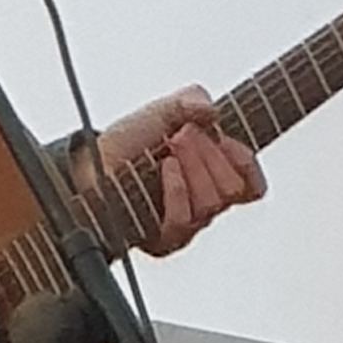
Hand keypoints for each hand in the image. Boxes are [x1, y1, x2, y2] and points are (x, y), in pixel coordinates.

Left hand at [84, 88, 263, 255]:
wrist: (90, 165)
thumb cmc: (127, 143)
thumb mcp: (162, 110)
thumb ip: (190, 100)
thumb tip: (210, 110)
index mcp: (213, 175)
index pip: (252, 185)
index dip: (246, 163)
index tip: (227, 140)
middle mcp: (203, 203)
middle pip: (232, 189)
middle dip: (210, 154)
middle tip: (183, 135)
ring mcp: (186, 224)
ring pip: (212, 204)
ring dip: (193, 167)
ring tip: (171, 148)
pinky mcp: (165, 241)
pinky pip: (185, 222)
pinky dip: (177, 190)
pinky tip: (167, 169)